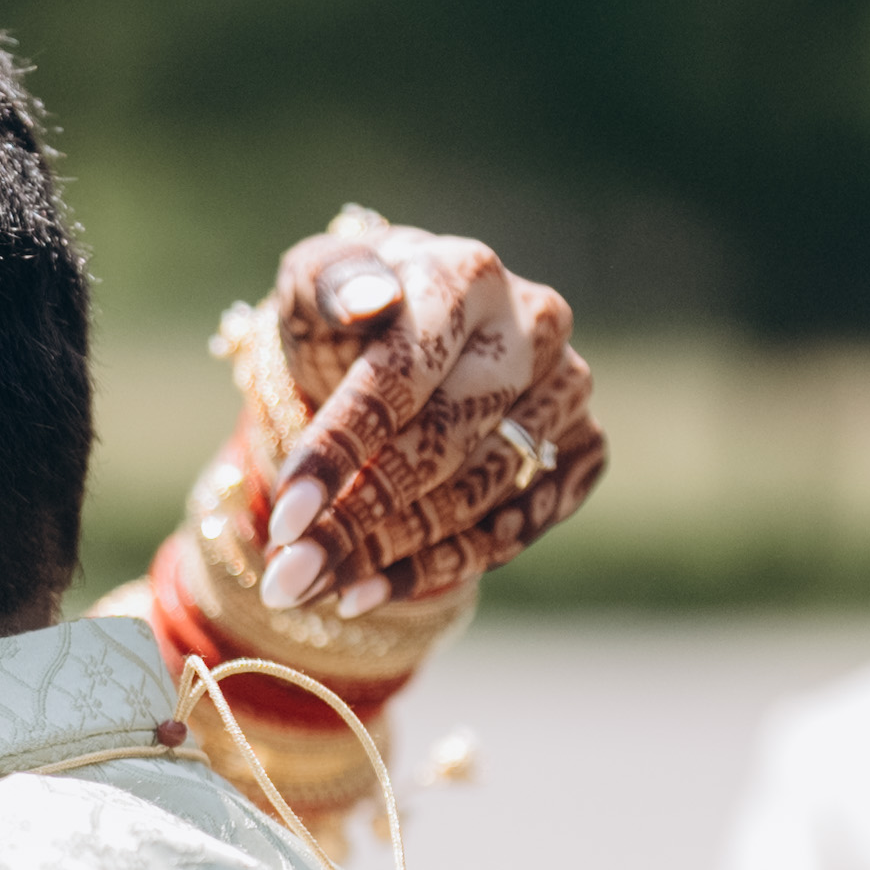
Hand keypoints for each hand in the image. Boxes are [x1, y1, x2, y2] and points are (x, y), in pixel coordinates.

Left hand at [241, 209, 606, 613]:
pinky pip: (514, 527)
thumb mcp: (314, 286)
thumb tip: (368, 301)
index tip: (286, 515)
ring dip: (388, 554)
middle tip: (286, 579)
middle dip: (355, 520)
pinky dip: (437, 568)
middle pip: (442, 446)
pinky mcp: (582, 448)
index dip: (340, 449)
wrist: (407, 338)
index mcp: (467, 276)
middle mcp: (534, 329)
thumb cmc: (350, 315)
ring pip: (477, 496)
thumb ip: (326, 285)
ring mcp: (566, 391)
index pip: (401, 376)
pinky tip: (365, 592)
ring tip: (310, 589)